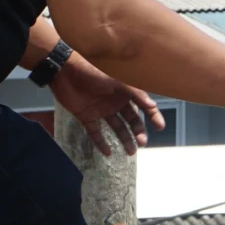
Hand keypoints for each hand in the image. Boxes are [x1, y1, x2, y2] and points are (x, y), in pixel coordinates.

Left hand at [49, 55, 163, 154]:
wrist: (65, 71)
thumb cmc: (93, 72)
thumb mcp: (118, 81)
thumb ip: (135, 94)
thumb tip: (153, 106)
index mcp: (125, 92)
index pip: (143, 106)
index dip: (153, 116)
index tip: (160, 127)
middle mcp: (115, 102)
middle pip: (131, 120)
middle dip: (138, 132)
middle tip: (142, 143)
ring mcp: (101, 111)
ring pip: (116, 128)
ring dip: (124, 139)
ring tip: (130, 152)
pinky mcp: (86, 117)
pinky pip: (95, 133)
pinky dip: (101, 143)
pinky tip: (108, 152)